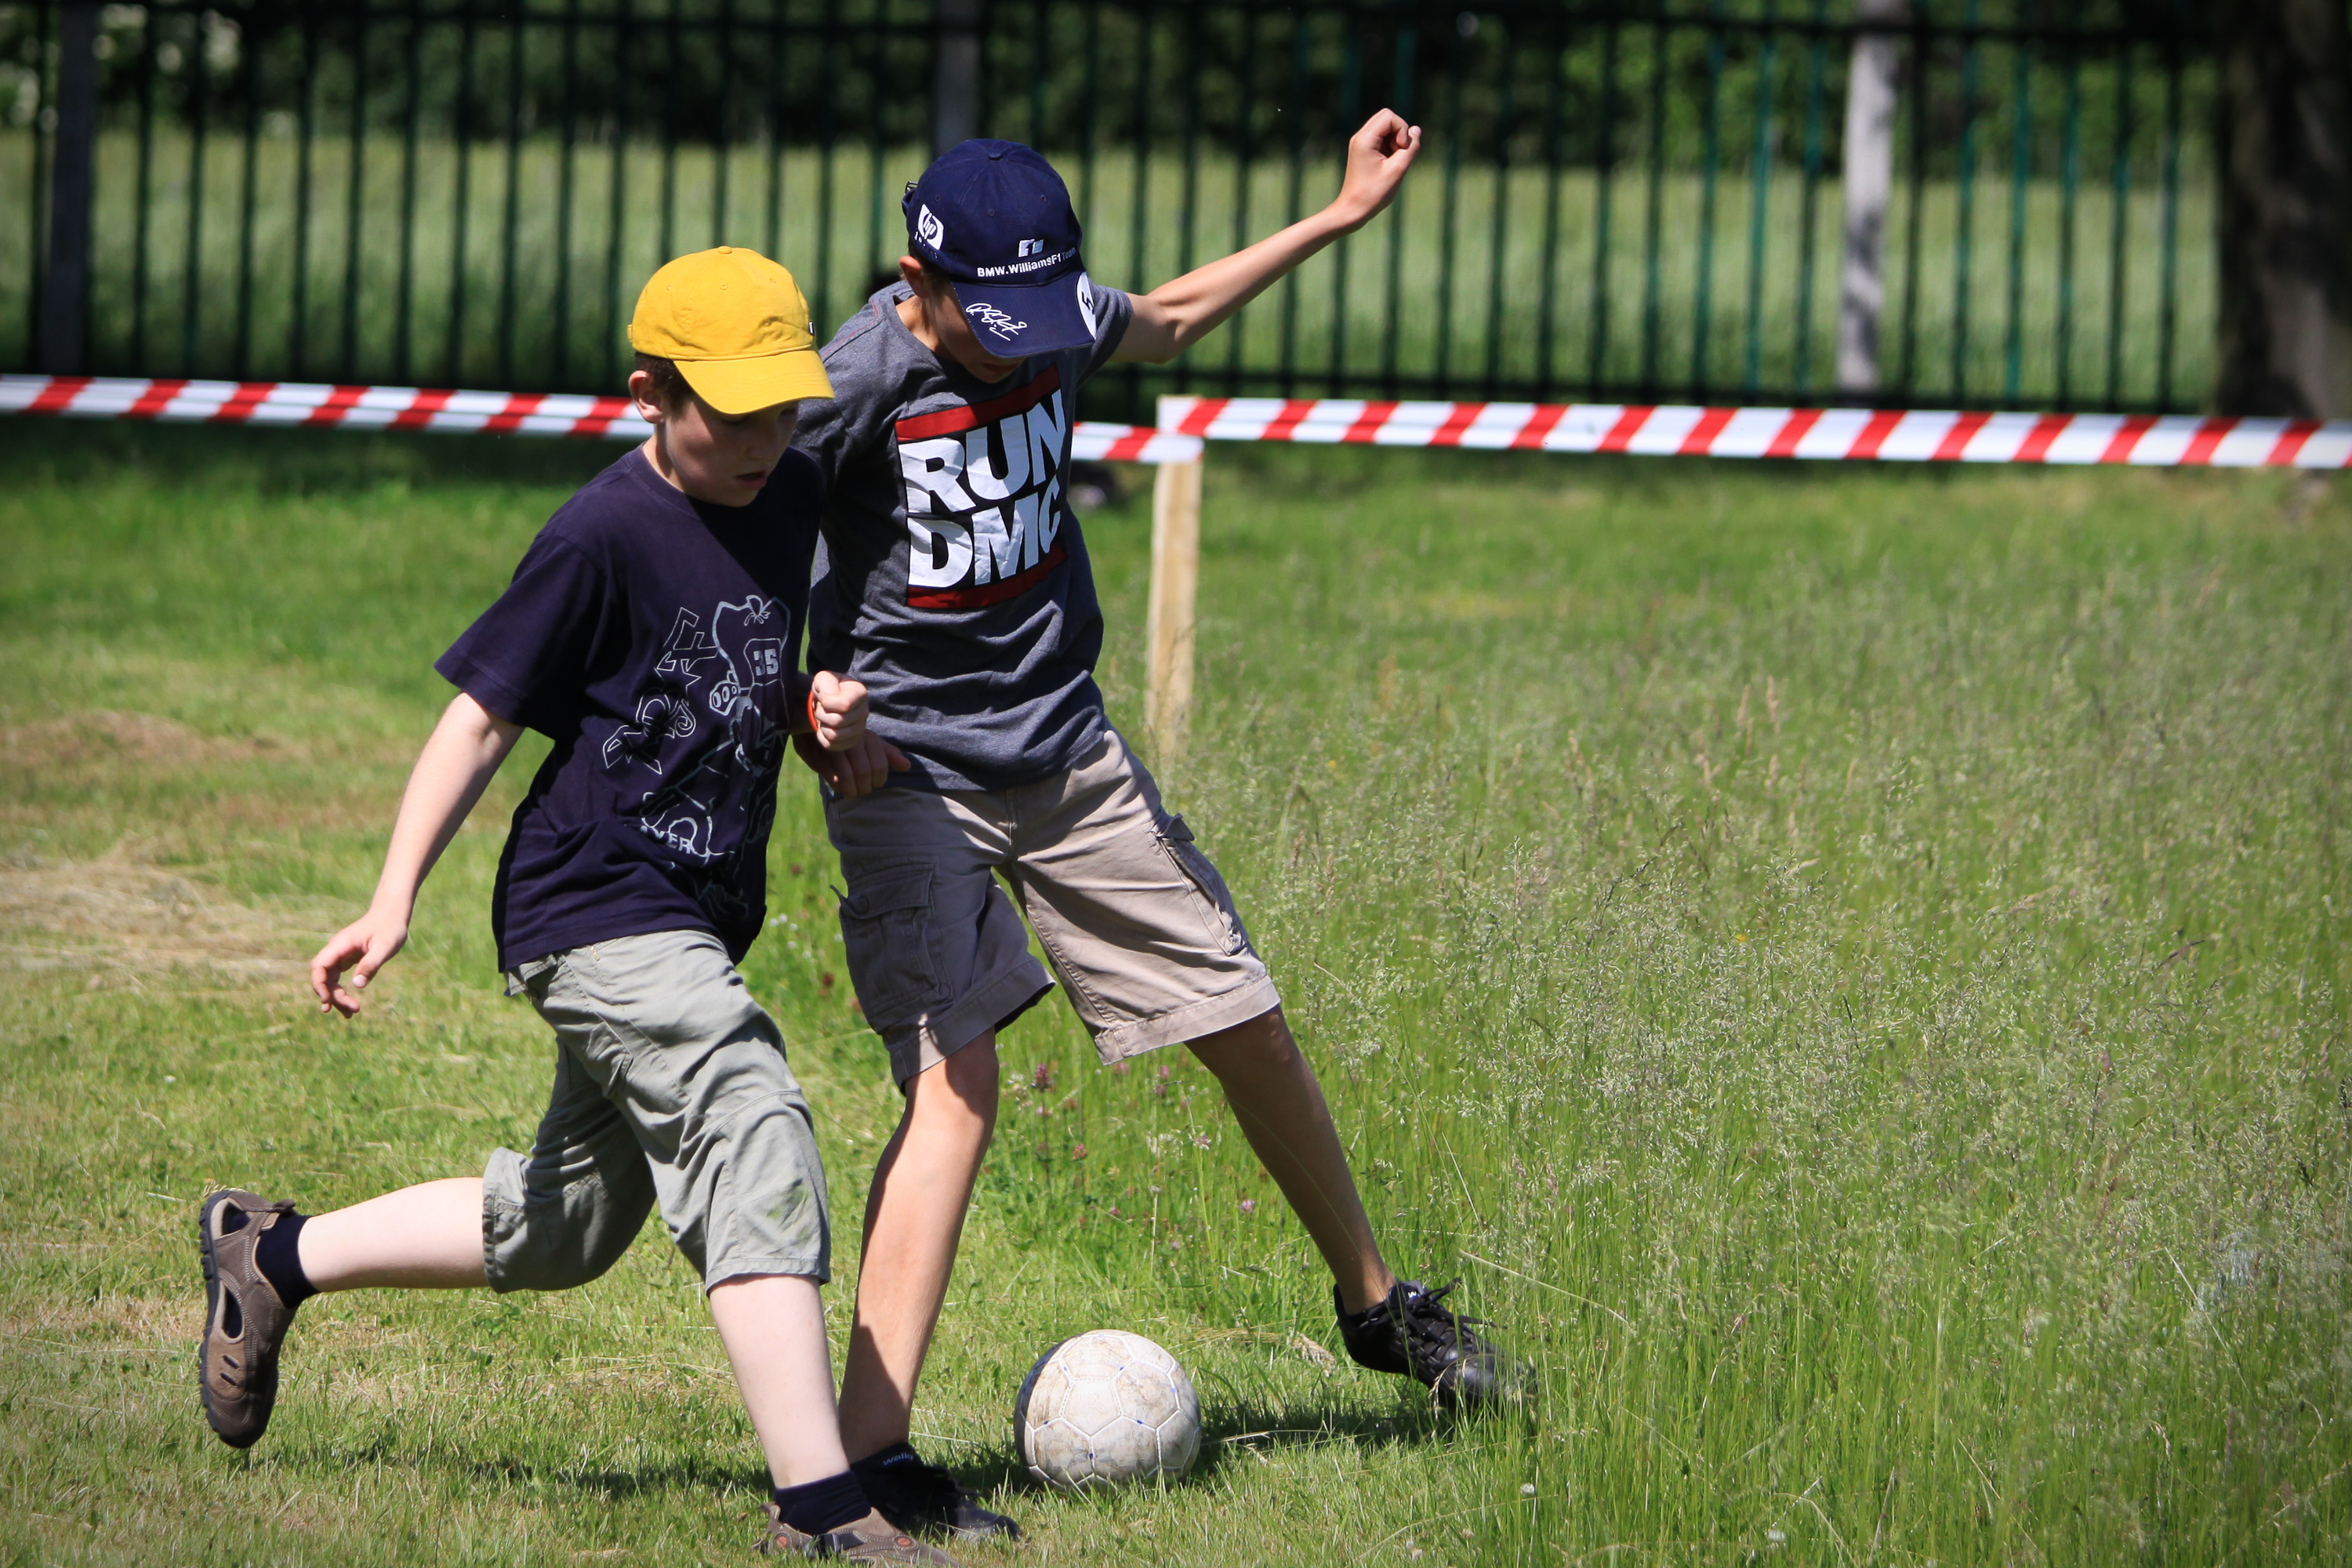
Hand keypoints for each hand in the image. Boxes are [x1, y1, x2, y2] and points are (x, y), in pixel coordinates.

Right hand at [310, 904, 409, 1016]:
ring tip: (351, 1014)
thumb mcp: (385, 946)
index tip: (328, 1000)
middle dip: (333, 996)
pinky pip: (337, 980)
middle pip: (323, 977)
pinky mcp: (346, 961)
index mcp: (340, 944)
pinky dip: (341, 993)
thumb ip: (371, 964)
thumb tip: (357, 985)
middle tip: (353, 1011)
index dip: (319, 984)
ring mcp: (339, 956)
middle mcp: (336, 951)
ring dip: (336, 998)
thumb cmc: (390, 928)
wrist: (392, 915)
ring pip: (329, 981)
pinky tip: (348, 1006)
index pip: (319, 965)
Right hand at [794, 729, 910, 799]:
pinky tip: (841, 787)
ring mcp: (834, 749)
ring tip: (854, 792)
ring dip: (853, 790)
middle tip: (864, 790)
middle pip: (863, 772)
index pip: (879, 765)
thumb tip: (907, 767)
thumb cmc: (851, 739)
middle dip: (865, 787)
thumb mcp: (871, 742)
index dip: (880, 779)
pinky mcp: (819, 757)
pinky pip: (833, 778)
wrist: (819, 725)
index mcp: (866, 737)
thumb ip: (888, 754)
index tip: (877, 783)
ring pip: (848, 777)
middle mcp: (850, 741)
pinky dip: (839, 787)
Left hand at [809, 670, 871, 751]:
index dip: (826, 702)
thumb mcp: (824, 678)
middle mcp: (864, 712)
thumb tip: (827, 700)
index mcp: (860, 693)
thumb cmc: (827, 687)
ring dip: (822, 725)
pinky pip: (831, 745)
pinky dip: (821, 737)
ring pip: (834, 735)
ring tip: (823, 717)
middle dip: (821, 713)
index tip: (823, 696)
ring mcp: (860, 729)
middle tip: (821, 708)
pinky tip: (824, 727)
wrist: (829, 700)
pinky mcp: (852, 741)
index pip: (844, 705)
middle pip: (836, 721)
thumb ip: (826, 684)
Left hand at [1328, 109, 1421, 230]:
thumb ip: (1411, 148)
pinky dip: (1390, 147)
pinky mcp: (1364, 151)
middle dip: (1399, 133)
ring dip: (1396, 141)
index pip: (1389, 116)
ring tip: (1392, 161)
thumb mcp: (1398, 170)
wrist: (1353, 210)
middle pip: (1387, 118)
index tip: (1400, 150)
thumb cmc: (1374, 193)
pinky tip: (1388, 164)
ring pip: (1386, 128)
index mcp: (1364, 139)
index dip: (1401, 129)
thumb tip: (1416, 130)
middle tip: (1397, 154)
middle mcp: (1360, 137)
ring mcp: (1361, 143)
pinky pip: (1382, 139)